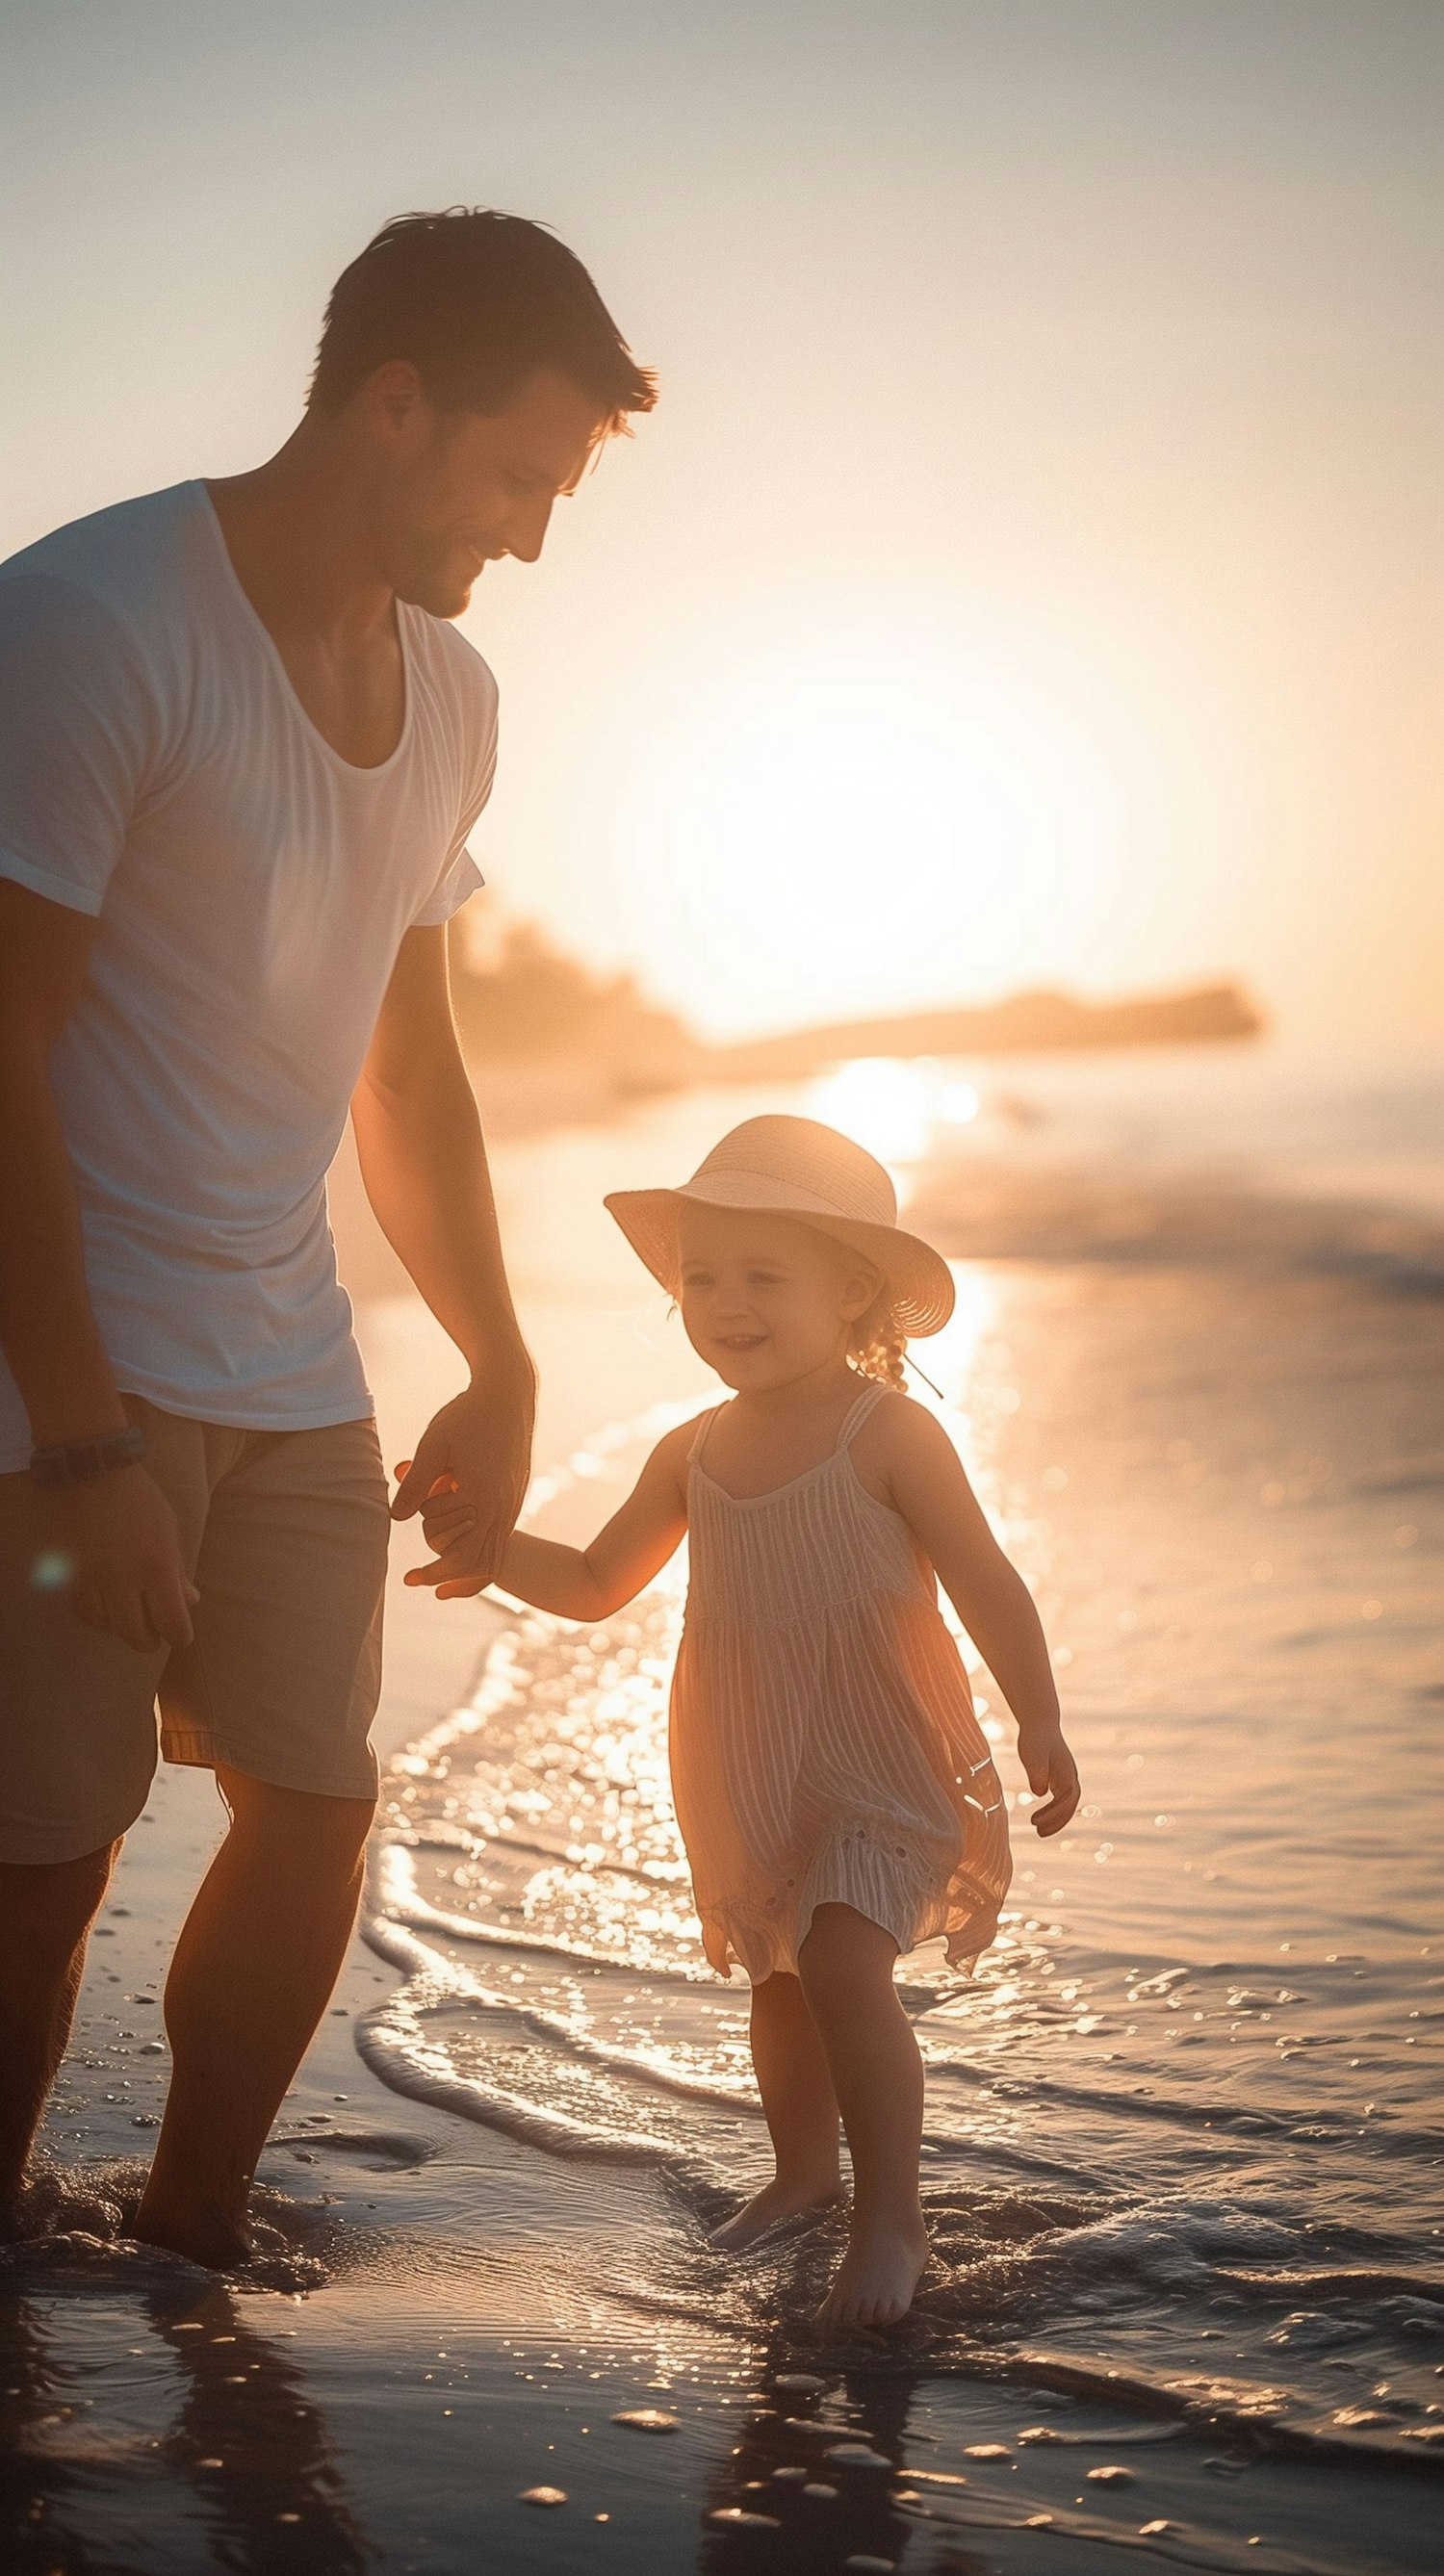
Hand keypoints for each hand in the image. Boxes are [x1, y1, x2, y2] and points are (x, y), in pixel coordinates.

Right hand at [61, 1464, 197, 1653]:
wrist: (94, 1473)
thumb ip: (178, 1571)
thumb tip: (191, 1601)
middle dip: (150, 1641)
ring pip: (106, 1627)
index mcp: (157, 1567)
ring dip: (122, 1628)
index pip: (173, 1624)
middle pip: (136, 1636)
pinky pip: (83, 1610)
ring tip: (131, 1619)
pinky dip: (97, 1616)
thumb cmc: (141, 1500)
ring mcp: (92, 1578)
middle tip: (154, 1635)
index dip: (180, 1636)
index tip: (179, 1634)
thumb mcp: (170, 1531)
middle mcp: (123, 1579)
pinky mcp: (69, 1573)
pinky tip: (107, 1609)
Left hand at [392, 1356, 535, 1600]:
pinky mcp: (515, 1493)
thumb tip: (396, 1519)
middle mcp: (506, 1508)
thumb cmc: (468, 1415)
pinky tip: (453, 1533)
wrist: (509, 1391)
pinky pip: (499, 1533)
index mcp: (487, 1501)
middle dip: (450, 1576)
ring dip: (464, 1561)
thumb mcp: (433, 1447)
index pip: (465, 1560)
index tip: (411, 1578)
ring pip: (495, 1553)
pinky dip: (476, 1543)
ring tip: (434, 1562)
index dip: (437, 1574)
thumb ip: (415, 1486)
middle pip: (484, 1566)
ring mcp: (514, 1501)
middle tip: (418, 1576)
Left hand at [1019, 1723, 1079, 1836]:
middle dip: (1056, 1822)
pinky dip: (1053, 1811)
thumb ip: (1036, 1772)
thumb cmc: (1035, 1738)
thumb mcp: (1032, 1754)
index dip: (1053, 1815)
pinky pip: (1060, 1800)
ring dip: (1055, 1819)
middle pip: (1069, 1806)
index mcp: (1067, 1774)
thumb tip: (1040, 1792)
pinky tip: (1040, 1816)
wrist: (1040, 1722)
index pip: (1066, 1802)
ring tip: (1037, 1829)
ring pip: (1066, 1804)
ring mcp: (1066, 1778)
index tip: (1036, 1823)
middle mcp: (1070, 1777)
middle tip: (1038, 1832)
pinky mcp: (1059, 1777)